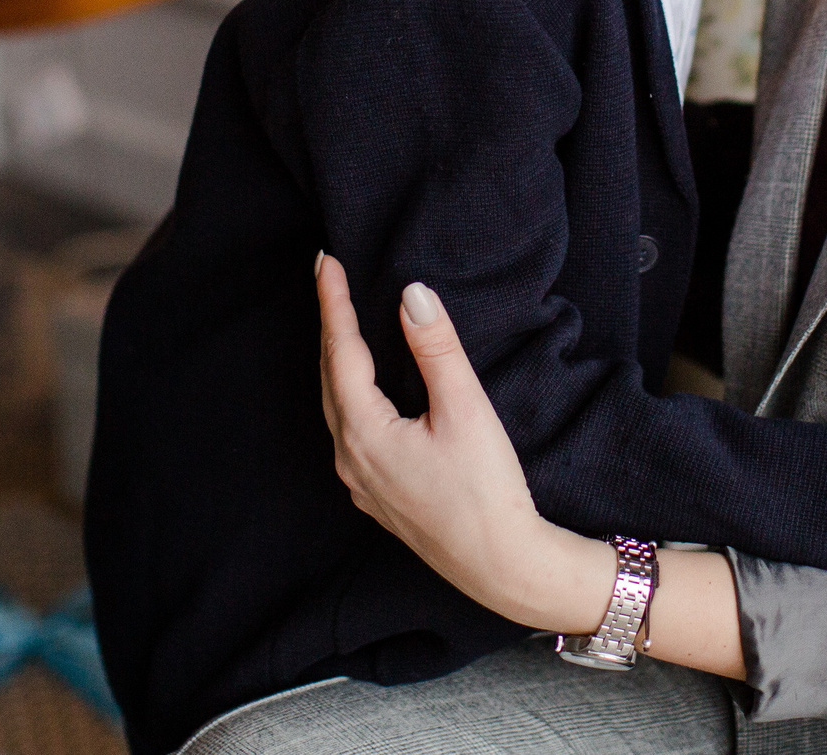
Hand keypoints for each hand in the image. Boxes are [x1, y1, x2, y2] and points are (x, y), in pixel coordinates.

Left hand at [316, 254, 615, 632]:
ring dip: (336, 361)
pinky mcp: (376, 495)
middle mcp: (351, 457)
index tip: (326, 261)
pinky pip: (347, 431)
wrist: (501, 565)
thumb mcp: (466, 410)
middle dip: (329, 325)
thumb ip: (436, 349)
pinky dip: (347, 394)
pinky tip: (360, 388)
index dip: (333, 303)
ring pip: (334, 406)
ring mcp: (360, 481)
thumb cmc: (487, 491)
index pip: (341, 352)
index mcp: (365, 432)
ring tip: (340, 322)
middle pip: (329, 377)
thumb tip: (412, 295)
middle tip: (327, 278)